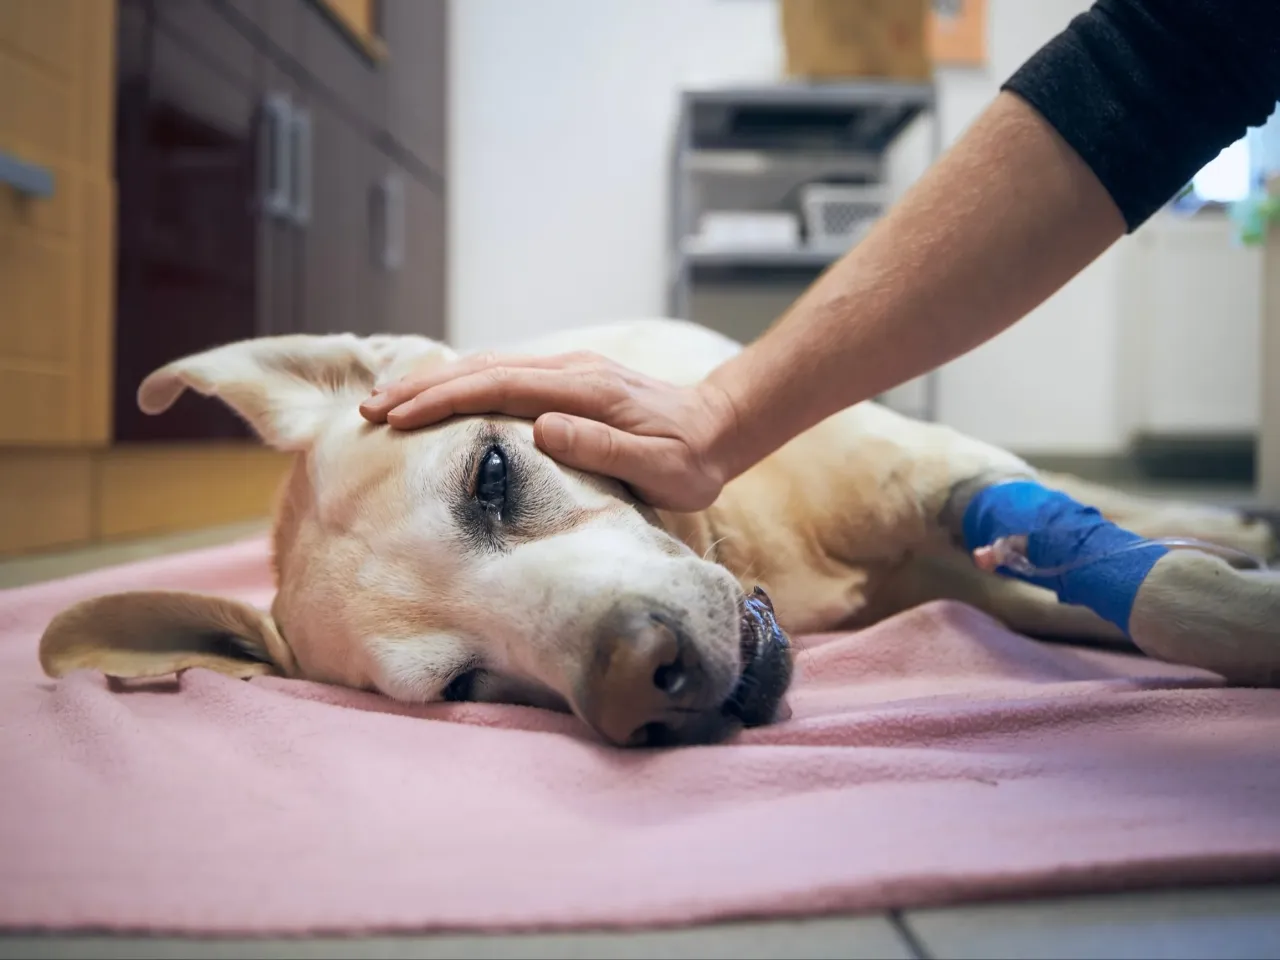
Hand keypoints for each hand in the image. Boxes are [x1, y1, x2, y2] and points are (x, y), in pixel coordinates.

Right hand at [359, 351, 740, 510]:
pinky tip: (436, 394)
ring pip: (488, 366)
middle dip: (422, 387)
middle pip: (482, 368)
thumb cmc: (691, 459)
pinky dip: (461, 381)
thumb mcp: (660, 468)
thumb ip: (604, 446)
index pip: (500, 387)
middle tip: (368, 408)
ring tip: (386, 402)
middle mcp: (571, 370)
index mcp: (586, 390)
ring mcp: (568, 370)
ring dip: (435, 382)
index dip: (445, 400)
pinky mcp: (567, 379)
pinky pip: (503, 373)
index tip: (399, 417)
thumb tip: (542, 427)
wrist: (720, 427)